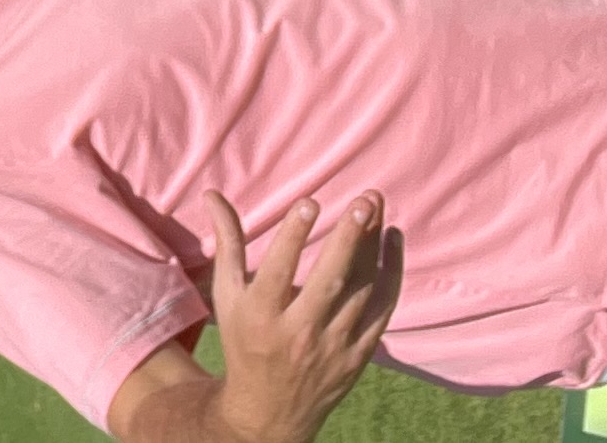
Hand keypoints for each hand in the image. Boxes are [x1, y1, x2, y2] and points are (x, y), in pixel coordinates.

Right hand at [204, 189, 401, 442]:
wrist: (270, 413)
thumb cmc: (244, 341)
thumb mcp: (228, 297)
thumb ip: (227, 244)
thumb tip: (213, 194)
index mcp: (260, 315)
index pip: (279, 270)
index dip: (294, 236)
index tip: (310, 202)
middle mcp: (298, 333)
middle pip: (329, 281)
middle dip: (348, 239)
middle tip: (363, 201)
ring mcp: (332, 346)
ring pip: (360, 291)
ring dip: (372, 246)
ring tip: (375, 204)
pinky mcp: (358, 355)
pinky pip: (382, 310)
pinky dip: (392, 275)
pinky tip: (393, 239)